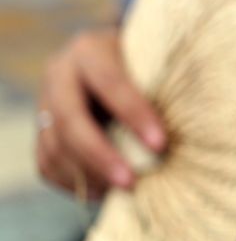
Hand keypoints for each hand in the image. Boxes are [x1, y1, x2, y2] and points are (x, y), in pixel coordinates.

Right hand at [35, 27, 165, 197]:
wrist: (112, 58)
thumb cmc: (146, 62)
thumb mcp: (152, 60)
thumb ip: (163, 84)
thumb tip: (189, 125)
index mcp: (89, 50)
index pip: (110, 82)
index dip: (134, 114)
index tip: (161, 144)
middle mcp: (59, 74)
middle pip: (70, 121)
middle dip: (101, 156)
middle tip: (131, 183)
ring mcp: (43, 103)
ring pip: (54, 147)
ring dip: (88, 175)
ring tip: (123, 190)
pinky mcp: (41, 130)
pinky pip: (47, 164)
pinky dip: (73, 182)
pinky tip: (103, 191)